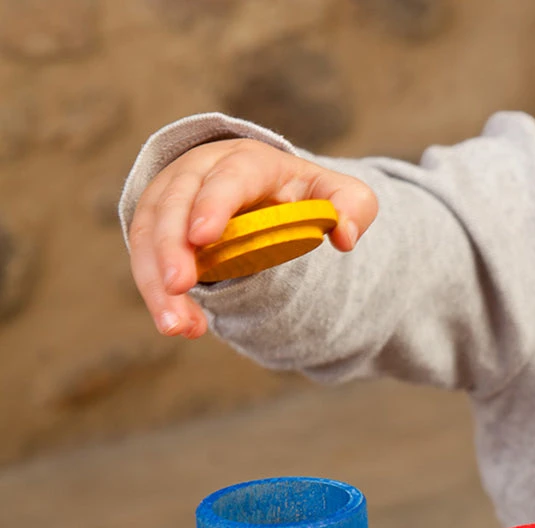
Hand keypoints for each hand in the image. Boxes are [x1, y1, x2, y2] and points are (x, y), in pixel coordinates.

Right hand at [127, 138, 378, 338]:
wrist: (271, 194)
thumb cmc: (307, 196)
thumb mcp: (341, 195)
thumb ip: (355, 208)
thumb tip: (345, 236)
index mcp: (248, 160)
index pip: (227, 176)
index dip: (213, 203)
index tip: (203, 237)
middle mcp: (200, 171)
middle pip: (174, 201)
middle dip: (171, 245)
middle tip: (179, 287)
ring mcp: (172, 196)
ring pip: (149, 232)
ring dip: (154, 280)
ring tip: (177, 326)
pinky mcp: (159, 227)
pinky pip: (146, 257)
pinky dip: (157, 293)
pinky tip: (183, 326)